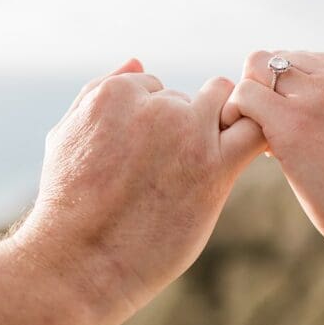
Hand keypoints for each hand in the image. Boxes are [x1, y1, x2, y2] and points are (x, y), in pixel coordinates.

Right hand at [18, 59, 263, 320]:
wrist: (79, 262)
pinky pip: (255, 130)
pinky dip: (257, 134)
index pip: (154, 86)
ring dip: (222, 123)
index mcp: (116, 92)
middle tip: (168, 170)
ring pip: (227, 100)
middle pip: (190, 97)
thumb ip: (101, 89)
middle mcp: (156, 106)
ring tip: (201, 165)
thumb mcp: (67, 133)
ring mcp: (188, 133)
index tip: (142, 155)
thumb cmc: (67, 204)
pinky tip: (240, 159)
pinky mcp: (216, 167)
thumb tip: (138, 62)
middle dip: (184, 124)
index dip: (152, 121)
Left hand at [220, 51, 323, 265]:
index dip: (286, 90)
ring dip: (251, 105)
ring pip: (254, 71)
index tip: (292, 124)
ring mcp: (318, 95)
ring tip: (269, 144)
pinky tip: (260, 151)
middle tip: (273, 134)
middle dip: (266, 93)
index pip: (299, 58)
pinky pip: (244, 96)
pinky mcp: (293, 121)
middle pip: (273, 60)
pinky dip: (238, 117)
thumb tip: (282, 95)